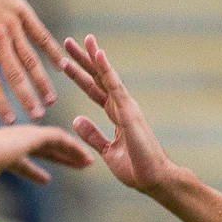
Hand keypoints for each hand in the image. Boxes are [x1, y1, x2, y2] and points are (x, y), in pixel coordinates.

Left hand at [0, 0, 64, 122]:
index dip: (1, 104)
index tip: (11, 121)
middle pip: (15, 75)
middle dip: (27, 98)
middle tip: (38, 116)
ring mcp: (12, 26)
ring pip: (31, 59)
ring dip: (42, 80)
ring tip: (51, 98)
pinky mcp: (22, 13)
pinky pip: (40, 35)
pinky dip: (51, 50)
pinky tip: (61, 65)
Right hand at [0, 124, 91, 209]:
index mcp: (1, 155)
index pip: (22, 163)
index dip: (34, 172)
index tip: (46, 179)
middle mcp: (12, 143)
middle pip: (43, 150)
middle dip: (60, 158)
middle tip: (77, 165)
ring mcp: (22, 136)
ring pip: (54, 141)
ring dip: (71, 151)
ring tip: (88, 160)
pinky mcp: (31, 134)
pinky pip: (58, 137)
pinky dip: (72, 146)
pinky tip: (84, 155)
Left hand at [62, 34, 184, 195]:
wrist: (156, 181)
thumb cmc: (137, 169)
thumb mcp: (108, 151)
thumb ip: (93, 135)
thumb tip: (76, 119)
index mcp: (116, 114)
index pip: (93, 89)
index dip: (80, 74)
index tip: (65, 60)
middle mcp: (121, 106)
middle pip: (98, 77)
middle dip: (83, 59)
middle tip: (68, 41)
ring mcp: (126, 107)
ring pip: (106, 76)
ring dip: (94, 57)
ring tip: (83, 39)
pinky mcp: (129, 112)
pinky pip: (114, 86)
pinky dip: (106, 69)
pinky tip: (98, 54)